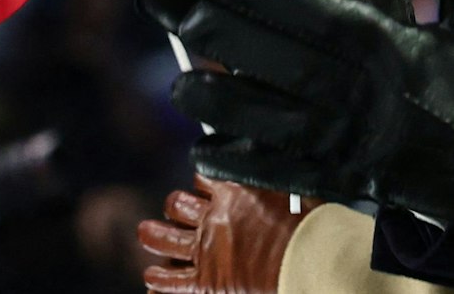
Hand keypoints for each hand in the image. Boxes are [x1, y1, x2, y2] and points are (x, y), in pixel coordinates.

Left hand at [137, 174, 309, 293]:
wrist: (305, 258)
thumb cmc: (307, 225)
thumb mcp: (292, 190)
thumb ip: (273, 182)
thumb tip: (276, 172)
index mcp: (232, 193)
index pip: (202, 179)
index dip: (200, 181)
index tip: (202, 184)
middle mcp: (213, 219)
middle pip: (177, 205)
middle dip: (174, 205)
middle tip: (175, 207)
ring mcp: (206, 250)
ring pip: (164, 239)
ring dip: (153, 235)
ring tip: (146, 233)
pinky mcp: (206, 281)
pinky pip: (172, 281)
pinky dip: (159, 279)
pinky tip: (151, 276)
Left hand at [172, 0, 453, 267]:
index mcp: (386, 43)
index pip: (303, 7)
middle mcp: (356, 89)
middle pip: (266, 54)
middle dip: (217, 28)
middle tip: (181, 7)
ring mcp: (345, 141)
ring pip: (258, 116)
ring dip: (214, 97)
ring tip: (184, 81)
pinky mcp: (343, 182)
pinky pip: (275, 171)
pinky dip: (236, 159)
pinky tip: (206, 146)